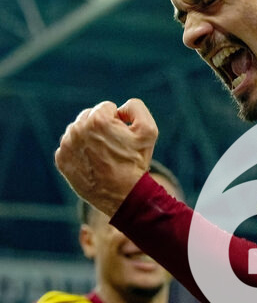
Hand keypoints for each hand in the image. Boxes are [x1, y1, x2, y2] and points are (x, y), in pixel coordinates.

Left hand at [55, 98, 157, 216]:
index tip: (122, 138)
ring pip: (78, 131)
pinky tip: (92, 163)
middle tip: (113, 147)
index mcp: (97, 119)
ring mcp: (66, 145)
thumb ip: (136, 107)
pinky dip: (80, 152)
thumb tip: (120, 108)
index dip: (118, 122)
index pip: (107, 108)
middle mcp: (77, 129)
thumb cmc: (135, 163)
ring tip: (103, 156)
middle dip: (101, 128)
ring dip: (89, 138)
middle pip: (89, 116)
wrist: (122, 196)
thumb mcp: (149, 131)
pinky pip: (70, 147)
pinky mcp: (61, 159)